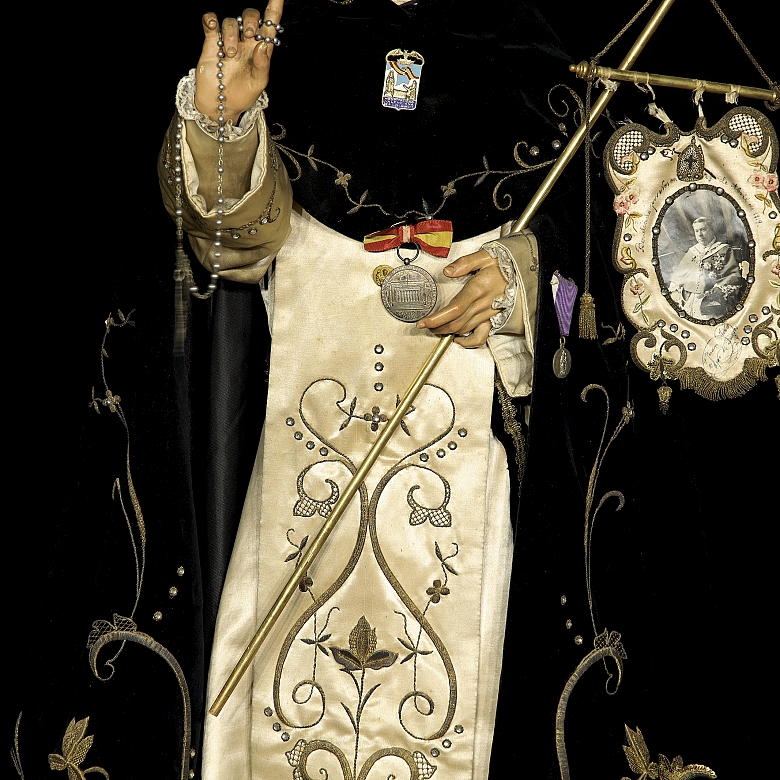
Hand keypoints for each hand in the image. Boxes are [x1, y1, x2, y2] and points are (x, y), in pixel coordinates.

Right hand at [194, 3, 283, 124]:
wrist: (220, 105)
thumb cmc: (242, 95)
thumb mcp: (258, 84)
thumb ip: (263, 65)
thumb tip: (262, 44)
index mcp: (261, 50)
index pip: (270, 24)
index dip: (275, 8)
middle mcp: (245, 42)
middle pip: (250, 16)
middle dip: (251, 20)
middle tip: (250, 35)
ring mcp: (228, 41)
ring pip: (231, 21)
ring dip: (231, 34)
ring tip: (230, 54)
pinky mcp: (211, 43)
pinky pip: (210, 22)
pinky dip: (211, 20)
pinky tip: (212, 26)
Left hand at [416, 249, 506, 347]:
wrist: (525, 271)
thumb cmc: (506, 262)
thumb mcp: (485, 255)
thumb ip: (465, 263)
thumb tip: (448, 271)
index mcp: (478, 289)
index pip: (454, 309)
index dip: (437, 318)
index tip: (423, 321)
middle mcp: (483, 304)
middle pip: (455, 323)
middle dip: (437, 327)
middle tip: (425, 325)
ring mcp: (488, 314)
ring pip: (464, 329)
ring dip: (447, 331)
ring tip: (435, 328)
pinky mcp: (493, 318)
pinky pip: (481, 336)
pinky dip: (468, 341)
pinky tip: (458, 339)